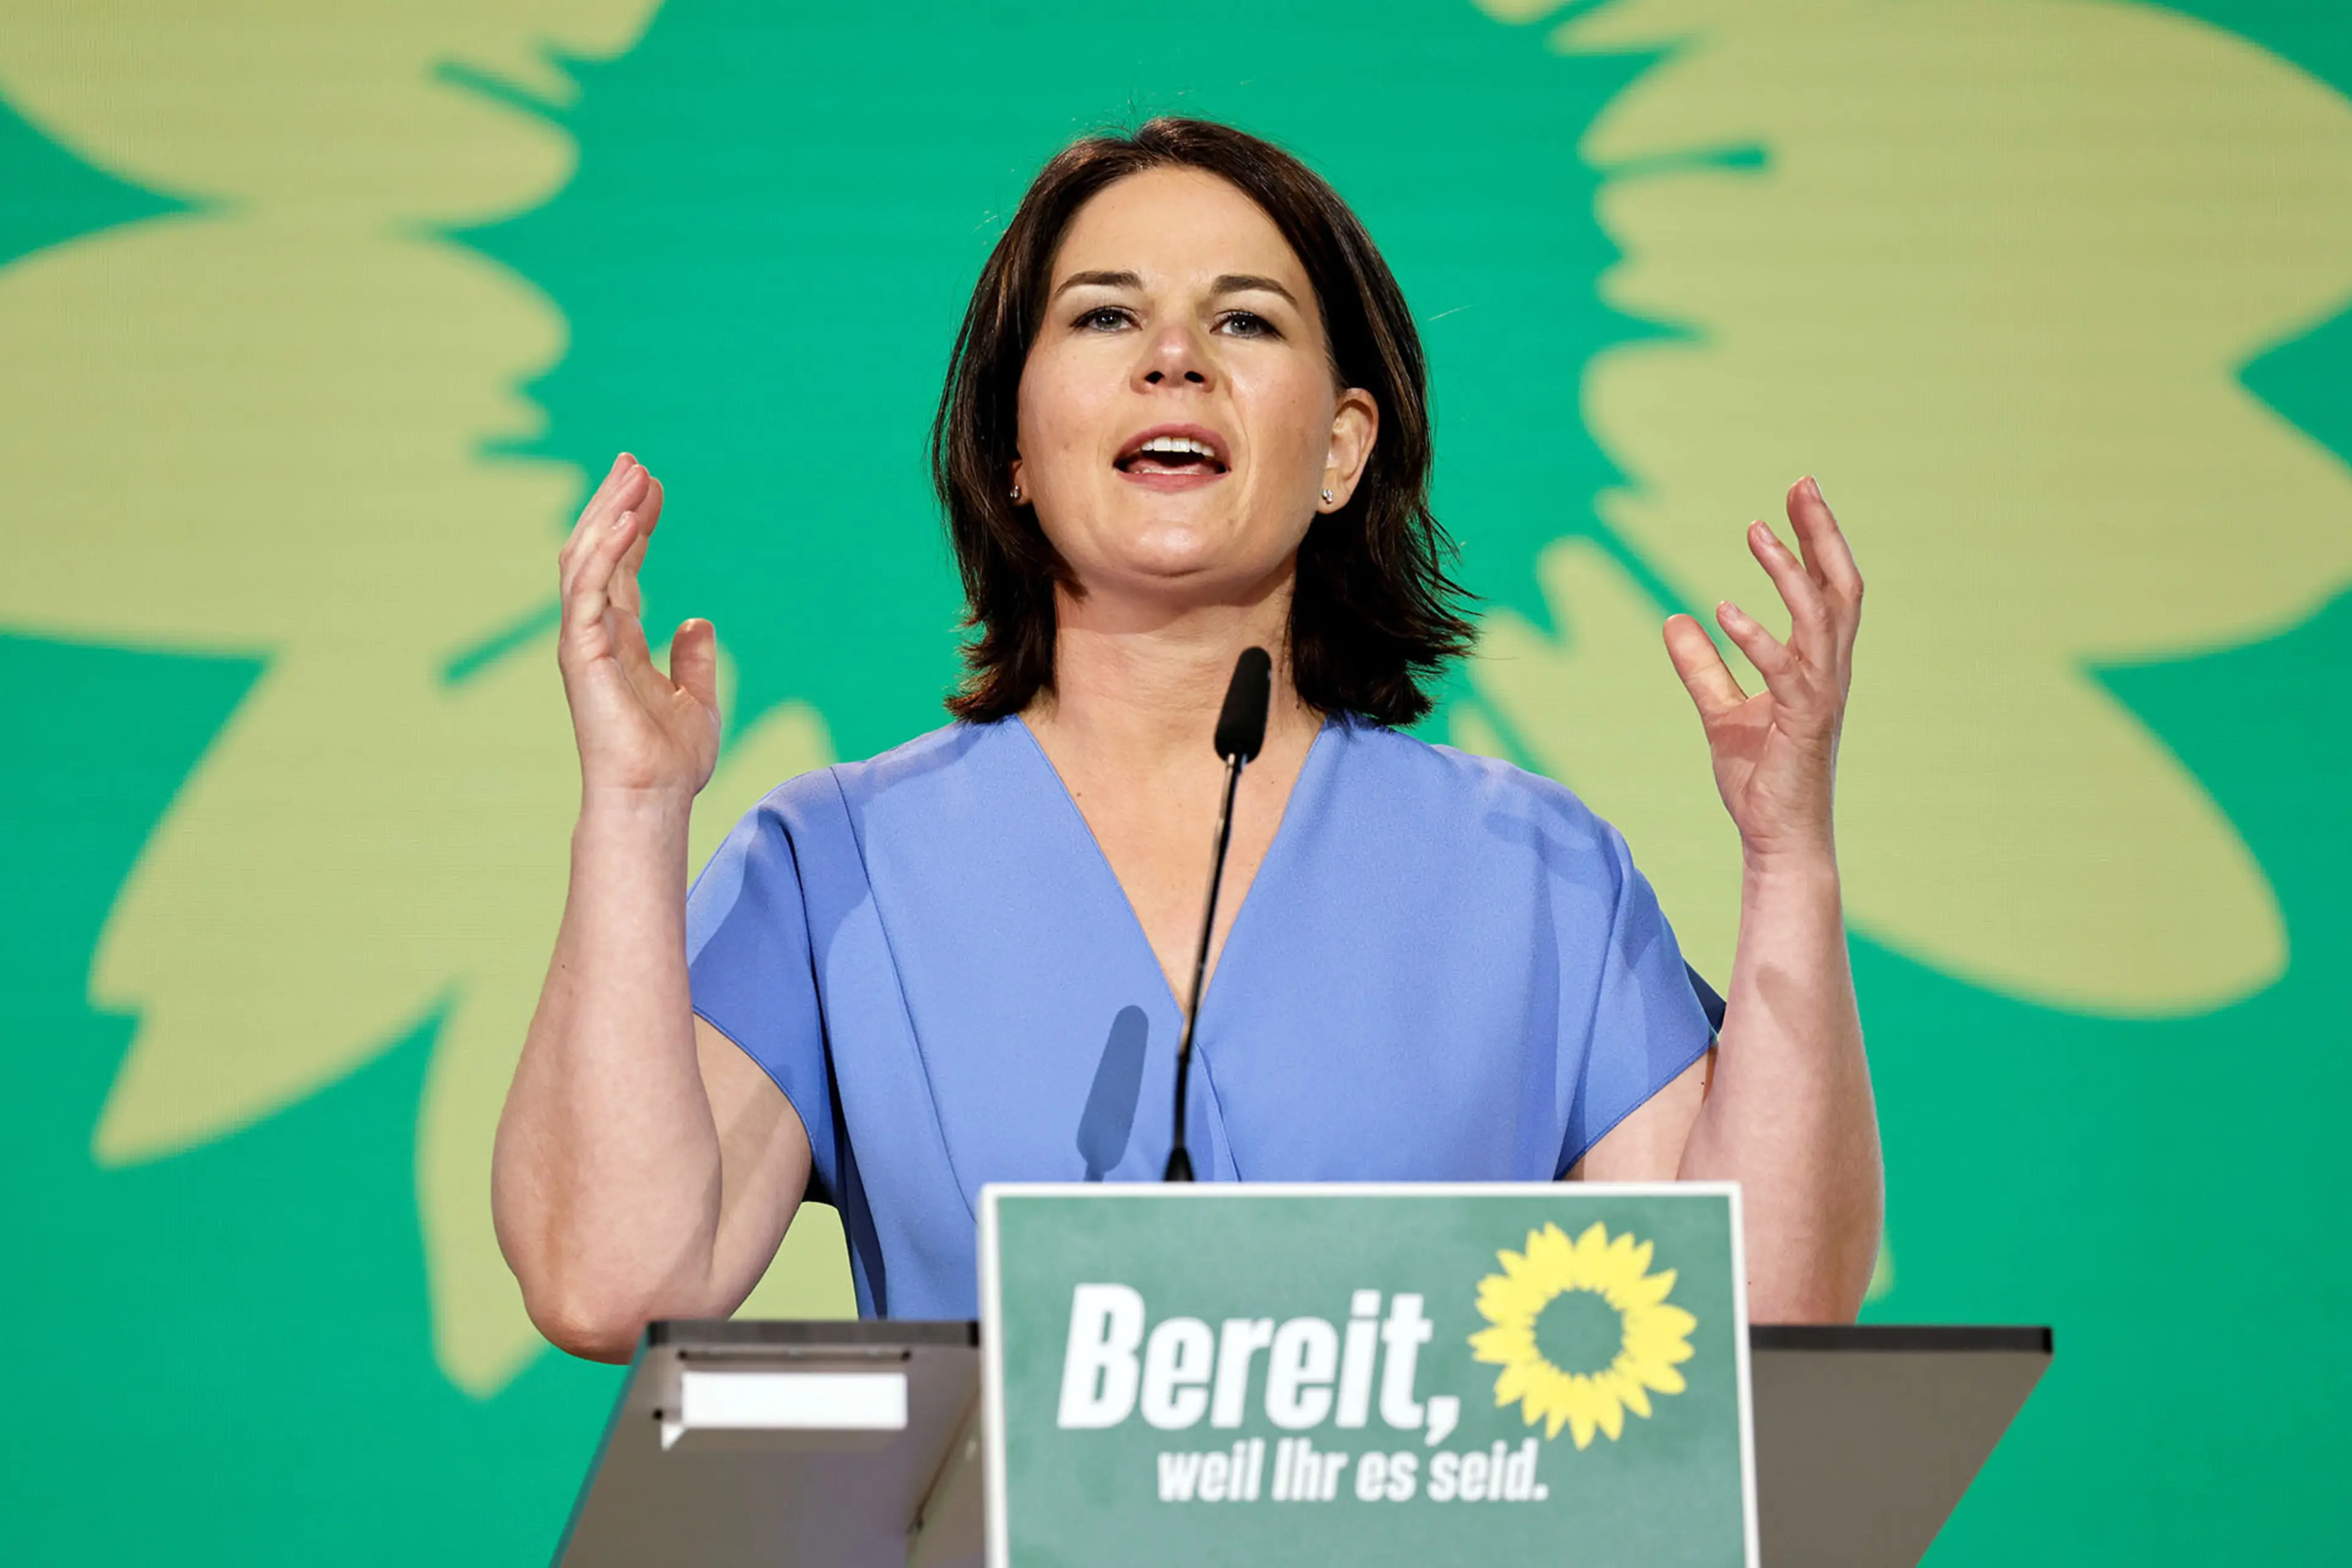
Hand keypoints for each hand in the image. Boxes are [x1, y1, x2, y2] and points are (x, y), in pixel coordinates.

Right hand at [555, 452, 719, 802]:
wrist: (653, 797)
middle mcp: (594, 632)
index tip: (654, 487)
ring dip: (609, 512)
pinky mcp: (580, 650)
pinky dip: (606, 548)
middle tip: (636, 461)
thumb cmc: (670, 761)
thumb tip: (699, 622)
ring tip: (636, 473)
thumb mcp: (698, 698)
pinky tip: (630, 517)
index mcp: (619, 639)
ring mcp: (582, 639)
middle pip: (598, 551)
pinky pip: (588, 586)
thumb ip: (695, 659)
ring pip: (586, 558)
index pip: (622, 566)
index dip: (636, 525)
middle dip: (614, 503)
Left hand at [1662, 476, 1861, 868]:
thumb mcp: (1720, 713)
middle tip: (1800, 484)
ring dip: (1788, 572)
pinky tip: (1724, 613)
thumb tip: (1675, 620)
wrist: (1777, 838)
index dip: (1813, 541)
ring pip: (1818, 618)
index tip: (1794, 498)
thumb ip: (1701, 668)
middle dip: (1821, 534)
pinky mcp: (1803, 723)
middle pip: (1839, 587)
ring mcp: (1820, 696)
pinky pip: (1786, 671)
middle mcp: (1828, 672)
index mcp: (1815, 666)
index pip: (1826, 590)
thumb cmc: (1760, 780)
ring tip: (1756, 533)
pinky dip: (1757, 639)